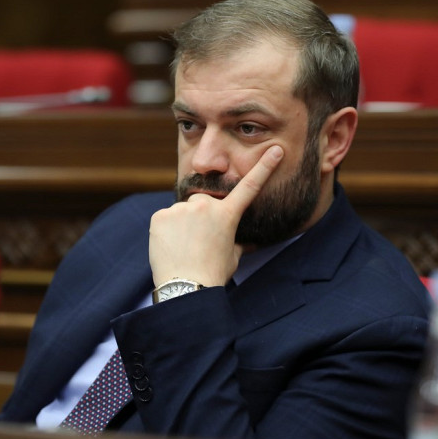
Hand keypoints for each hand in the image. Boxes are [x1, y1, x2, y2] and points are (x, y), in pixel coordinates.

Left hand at [149, 145, 283, 286]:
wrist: (186, 288)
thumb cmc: (212, 274)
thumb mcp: (232, 256)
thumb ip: (235, 239)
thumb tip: (244, 239)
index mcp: (227, 215)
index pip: (250, 187)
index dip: (265, 167)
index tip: (276, 150)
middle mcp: (205, 206)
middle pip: (203, 203)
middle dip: (201, 216)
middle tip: (198, 242)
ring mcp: (181, 210)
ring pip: (182, 212)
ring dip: (182, 224)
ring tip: (183, 248)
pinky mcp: (161, 216)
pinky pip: (164, 219)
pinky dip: (165, 230)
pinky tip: (169, 247)